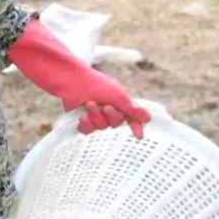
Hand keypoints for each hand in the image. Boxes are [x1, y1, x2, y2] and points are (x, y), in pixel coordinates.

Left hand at [8, 18, 150, 138]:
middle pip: (115, 124)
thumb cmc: (95, 84)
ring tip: (88, 106)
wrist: (69, 82)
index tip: (138, 136)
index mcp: (118, 100)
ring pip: (101, 128)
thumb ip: (131, 109)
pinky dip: (85, 125)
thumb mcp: (116, 95)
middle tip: (104, 107)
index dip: (134, 126)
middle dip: (110, 117)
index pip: (129, 116)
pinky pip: (88, 131)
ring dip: (96, 118)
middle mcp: (107, 108)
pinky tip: (82, 117)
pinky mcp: (81, 118)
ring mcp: (94, 113)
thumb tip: (149, 118)